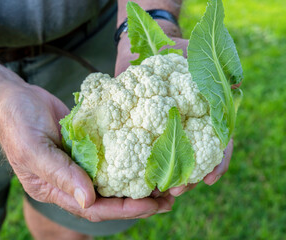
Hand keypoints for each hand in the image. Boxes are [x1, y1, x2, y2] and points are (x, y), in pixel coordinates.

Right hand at [0, 83, 173, 221]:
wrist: (15, 99)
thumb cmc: (17, 124)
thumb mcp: (33, 150)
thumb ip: (60, 175)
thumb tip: (89, 200)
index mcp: (56, 189)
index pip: (94, 208)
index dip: (123, 210)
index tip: (151, 206)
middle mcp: (72, 180)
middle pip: (109, 198)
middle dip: (139, 201)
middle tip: (168, 198)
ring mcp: (81, 162)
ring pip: (114, 179)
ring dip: (138, 182)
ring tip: (165, 181)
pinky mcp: (88, 144)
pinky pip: (112, 155)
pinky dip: (130, 159)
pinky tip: (148, 156)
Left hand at [115, 34, 233, 195]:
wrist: (144, 47)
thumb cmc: (174, 52)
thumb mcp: (198, 59)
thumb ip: (215, 75)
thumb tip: (236, 90)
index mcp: (205, 115)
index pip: (218, 144)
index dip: (217, 163)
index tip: (209, 179)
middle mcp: (187, 125)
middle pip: (193, 159)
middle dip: (187, 178)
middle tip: (176, 191)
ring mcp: (165, 128)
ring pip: (170, 159)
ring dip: (166, 177)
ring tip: (158, 190)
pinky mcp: (142, 127)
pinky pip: (145, 150)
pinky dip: (146, 165)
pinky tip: (140, 177)